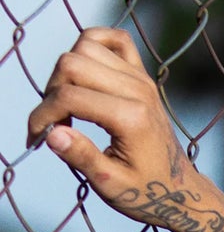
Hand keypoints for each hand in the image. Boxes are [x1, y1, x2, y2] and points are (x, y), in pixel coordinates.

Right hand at [27, 27, 223, 231]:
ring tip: (67, 104)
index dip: (42, 115)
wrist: (179, 189)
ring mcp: (142, 78)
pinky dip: (93, 44)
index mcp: (131, 118)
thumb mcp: (111, 185)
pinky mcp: (142, 74)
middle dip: (50, 92)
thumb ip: (82, 157)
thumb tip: (51, 133)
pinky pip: (115, 39)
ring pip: (86, 45)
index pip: (69, 96)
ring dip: (65, 71)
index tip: (36, 139)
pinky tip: (85, 71)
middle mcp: (138, 90)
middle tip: (55, 123)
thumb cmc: (145, 192)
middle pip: (71, 62)